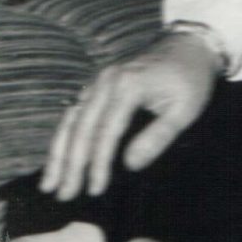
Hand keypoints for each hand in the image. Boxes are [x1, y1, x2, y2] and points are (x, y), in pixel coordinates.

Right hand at [39, 31, 221, 200]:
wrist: (189, 46)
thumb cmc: (191, 80)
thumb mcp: (185, 109)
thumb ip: (158, 137)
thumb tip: (129, 165)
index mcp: (127, 86)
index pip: (106, 133)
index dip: (98, 164)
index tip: (94, 190)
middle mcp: (104, 82)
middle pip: (80, 129)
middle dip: (69, 165)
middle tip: (63, 195)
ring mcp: (97, 82)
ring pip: (70, 121)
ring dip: (58, 154)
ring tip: (50, 184)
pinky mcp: (97, 85)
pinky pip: (75, 113)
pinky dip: (65, 137)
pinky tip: (59, 158)